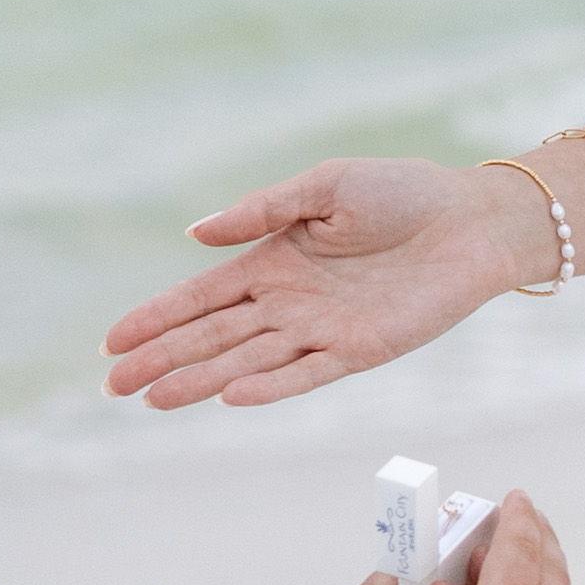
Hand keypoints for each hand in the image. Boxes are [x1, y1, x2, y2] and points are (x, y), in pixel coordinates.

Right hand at [104, 157, 537, 409]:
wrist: (472, 220)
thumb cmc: (403, 193)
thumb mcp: (325, 186)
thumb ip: (263, 210)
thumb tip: (195, 235)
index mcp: (275, 260)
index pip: (202, 297)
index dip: (157, 318)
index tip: (113, 342)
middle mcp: (290, 302)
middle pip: (212, 337)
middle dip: (162, 358)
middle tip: (114, 385)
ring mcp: (322, 330)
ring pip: (247, 361)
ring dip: (200, 381)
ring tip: (154, 399)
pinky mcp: (360, 350)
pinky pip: (305, 373)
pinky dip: (269, 385)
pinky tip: (229, 395)